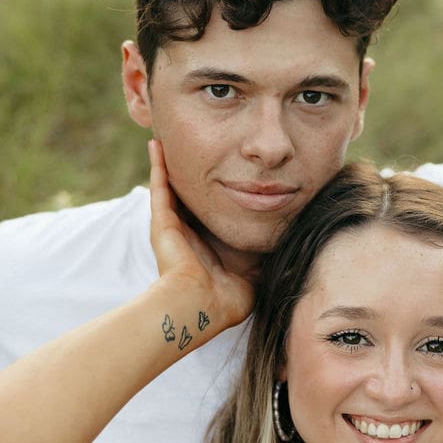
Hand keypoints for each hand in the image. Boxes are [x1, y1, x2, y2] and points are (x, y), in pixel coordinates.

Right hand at [147, 140, 253, 332]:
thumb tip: (286, 245)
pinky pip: (159, 186)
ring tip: (170, 136)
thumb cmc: (225, 299)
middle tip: (197, 145)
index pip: (211, 213)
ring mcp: (172, 226)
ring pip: (172, 186)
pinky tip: (156, 144)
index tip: (227, 172)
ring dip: (170, 162)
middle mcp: (187, 233)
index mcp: (207, 246)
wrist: (200, 306)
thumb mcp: (252, 274)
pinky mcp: (161, 221)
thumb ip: (264, 259)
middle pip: (190, 195)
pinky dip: (157, 164)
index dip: (217, 195)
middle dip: (192, 173)